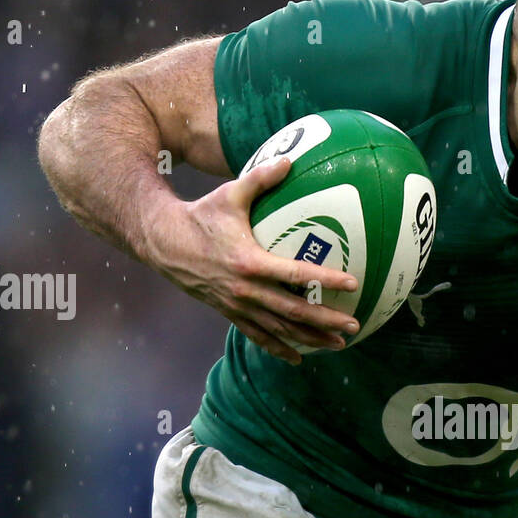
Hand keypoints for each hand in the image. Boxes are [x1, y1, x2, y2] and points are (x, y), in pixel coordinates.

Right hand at [151, 157, 359, 364]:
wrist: (164, 243)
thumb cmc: (200, 216)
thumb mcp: (229, 194)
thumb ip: (261, 179)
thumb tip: (289, 159)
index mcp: (249, 262)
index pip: (296, 274)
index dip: (325, 280)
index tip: (353, 284)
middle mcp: (245, 290)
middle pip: (293, 311)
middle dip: (326, 321)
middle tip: (353, 326)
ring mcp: (237, 305)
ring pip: (279, 329)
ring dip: (310, 338)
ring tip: (338, 345)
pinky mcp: (230, 313)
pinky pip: (258, 336)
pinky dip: (279, 348)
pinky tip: (298, 358)